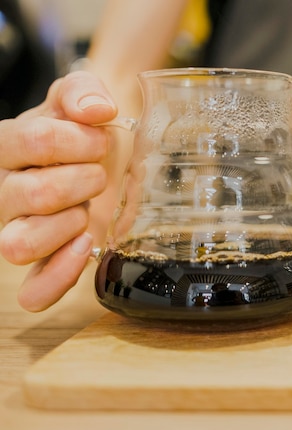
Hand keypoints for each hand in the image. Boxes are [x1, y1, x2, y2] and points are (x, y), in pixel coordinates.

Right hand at [0, 71, 116, 310]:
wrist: (100, 157)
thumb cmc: (82, 131)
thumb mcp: (80, 100)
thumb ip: (81, 92)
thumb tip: (96, 110)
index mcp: (6, 146)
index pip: (32, 140)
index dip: (78, 139)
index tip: (99, 137)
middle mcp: (2, 192)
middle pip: (33, 194)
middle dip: (83, 180)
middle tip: (98, 173)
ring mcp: (17, 231)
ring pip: (18, 246)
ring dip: (68, 223)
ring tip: (86, 208)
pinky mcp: (42, 265)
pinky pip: (33, 294)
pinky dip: (61, 275)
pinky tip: (86, 243)